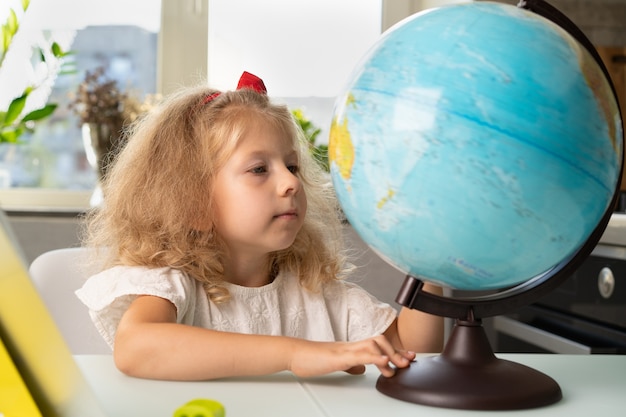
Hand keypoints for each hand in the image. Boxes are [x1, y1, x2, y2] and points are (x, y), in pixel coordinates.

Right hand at [288, 335, 414, 377]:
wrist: (295, 354)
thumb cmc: (312, 358)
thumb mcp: (338, 363)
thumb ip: (352, 364)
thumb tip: (363, 369)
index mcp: (352, 348)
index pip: (378, 345)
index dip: (395, 350)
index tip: (409, 356)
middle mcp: (352, 345)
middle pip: (380, 340)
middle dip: (397, 351)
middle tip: (409, 361)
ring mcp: (346, 349)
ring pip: (374, 344)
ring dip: (390, 354)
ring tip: (399, 366)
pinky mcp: (340, 356)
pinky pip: (360, 355)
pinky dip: (375, 358)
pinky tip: (384, 364)